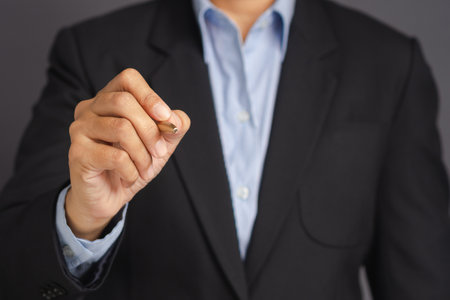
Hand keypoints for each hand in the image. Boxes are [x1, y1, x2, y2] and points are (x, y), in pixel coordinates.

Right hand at [66, 68, 189, 239]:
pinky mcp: (77, 152)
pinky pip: (115, 156)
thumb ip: (173, 128)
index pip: (128, 78)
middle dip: (151, 131)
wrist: (109, 197)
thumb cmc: (133, 165)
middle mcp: (89, 108)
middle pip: (124, 102)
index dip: (150, 96)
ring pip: (121, 128)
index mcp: (109, 99)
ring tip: (145, 169)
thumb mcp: (160, 145)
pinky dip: (131, 170)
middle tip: (160, 153)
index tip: (166, 118)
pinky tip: (130, 177)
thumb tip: (176, 119)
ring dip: (142, 154)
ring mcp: (79, 129)